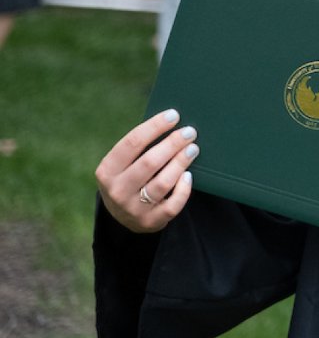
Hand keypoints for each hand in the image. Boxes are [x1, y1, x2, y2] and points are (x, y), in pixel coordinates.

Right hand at [95, 109, 199, 232]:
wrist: (123, 217)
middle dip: (172, 144)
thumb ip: (140, 147)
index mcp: (107, 171)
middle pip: (149, 162)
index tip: (173, 115)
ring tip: (193, 149)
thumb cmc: (130, 178)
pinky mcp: (150, 222)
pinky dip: (183, 189)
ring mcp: (133, 208)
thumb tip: (171, 119)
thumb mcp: (123, 164)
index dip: (154, 127)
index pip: (132, 143)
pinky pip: (172, 205)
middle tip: (189, 132)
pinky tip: (189, 175)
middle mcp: (116, 190)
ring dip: (181, 162)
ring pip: (162, 183)